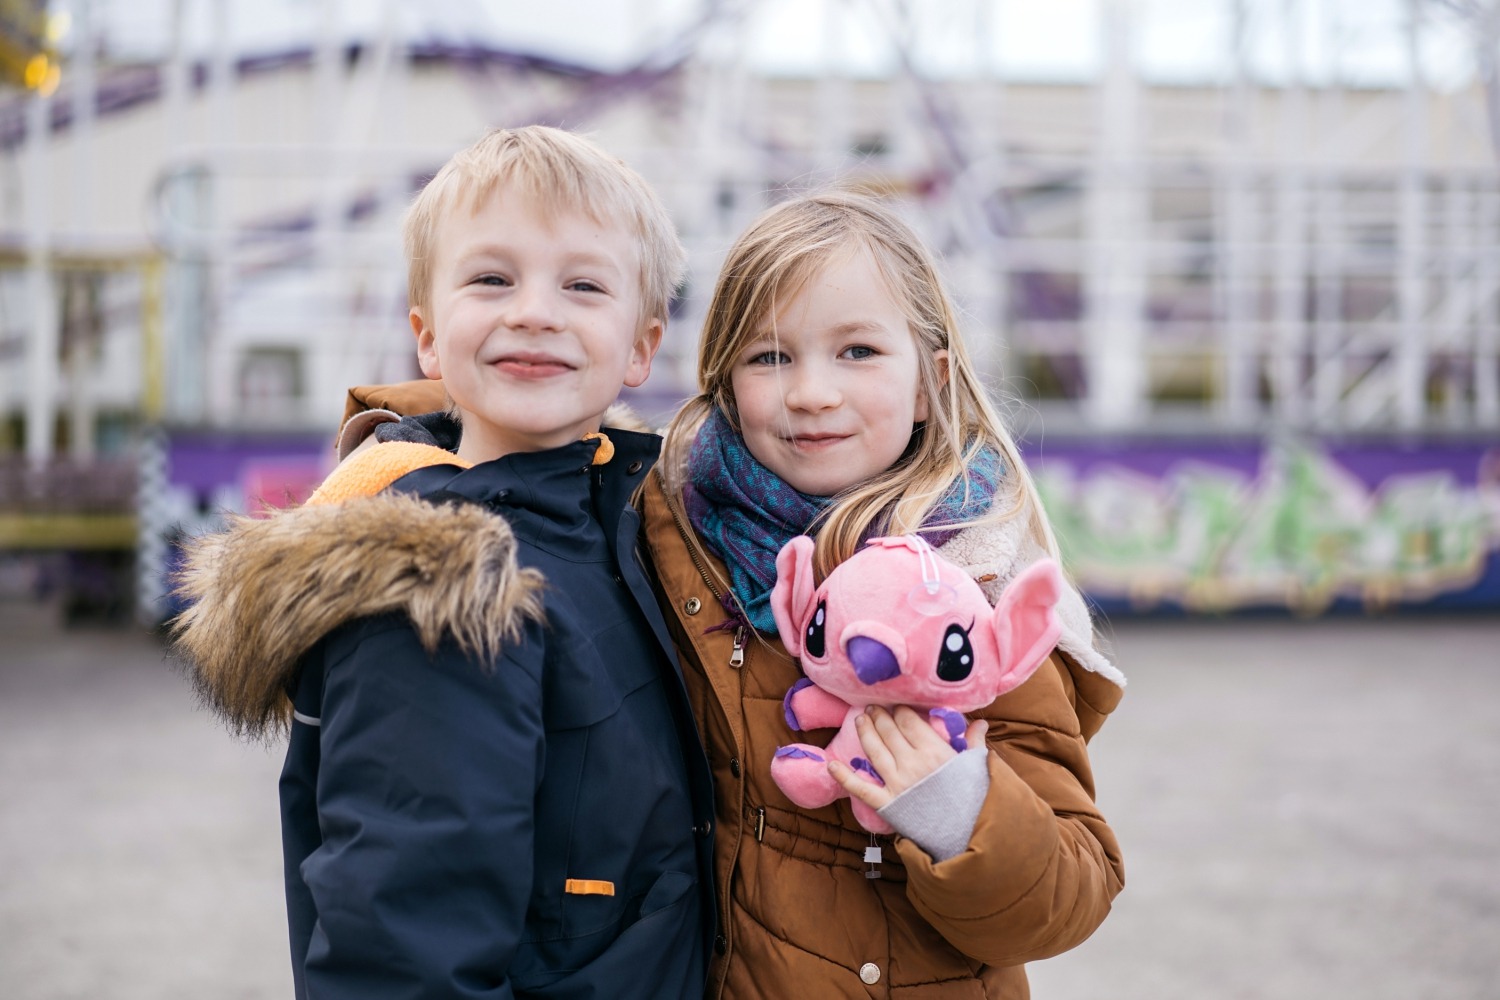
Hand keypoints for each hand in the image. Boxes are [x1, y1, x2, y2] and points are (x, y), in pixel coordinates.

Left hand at [827, 706, 987, 812]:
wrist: (968, 835)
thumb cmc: (975, 799)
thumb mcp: (977, 767)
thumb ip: (974, 742)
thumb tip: (981, 722)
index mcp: (933, 750)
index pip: (908, 720)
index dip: (899, 710)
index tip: (896, 706)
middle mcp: (911, 762)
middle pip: (889, 731)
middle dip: (879, 716)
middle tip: (872, 707)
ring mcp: (896, 782)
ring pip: (873, 750)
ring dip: (865, 731)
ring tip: (860, 719)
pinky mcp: (887, 803)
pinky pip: (861, 788)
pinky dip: (844, 777)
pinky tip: (831, 765)